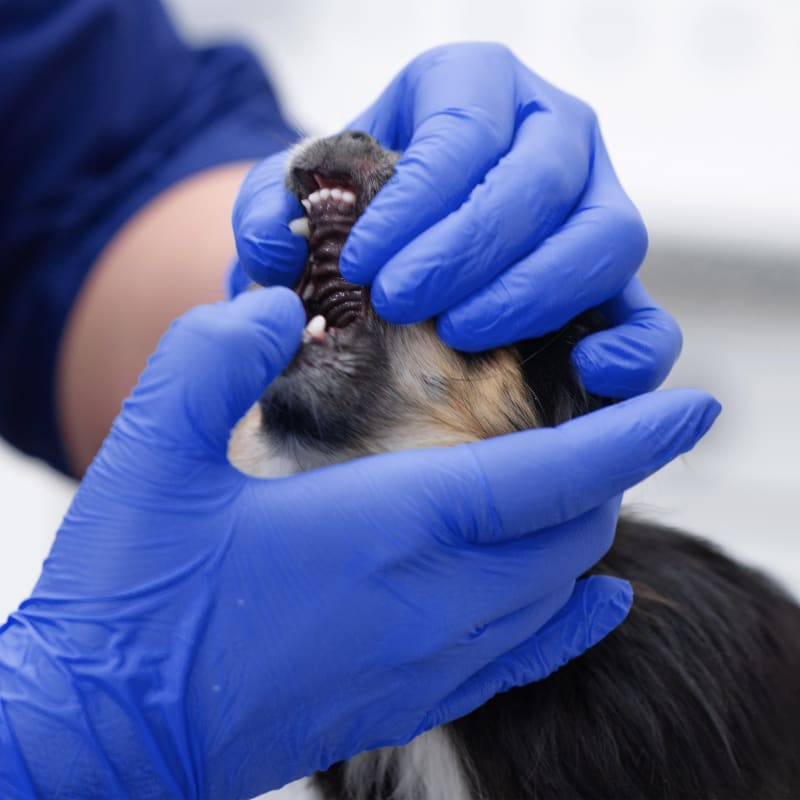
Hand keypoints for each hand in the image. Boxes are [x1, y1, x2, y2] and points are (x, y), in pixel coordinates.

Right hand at [0, 289, 717, 797]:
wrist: (103, 730)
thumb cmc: (128, 595)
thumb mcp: (151, 450)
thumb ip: (215, 353)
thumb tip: (281, 307)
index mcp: (387, 529)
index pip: (551, 479)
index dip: (632, 439)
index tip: (694, 406)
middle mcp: (430, 602)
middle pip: (569, 533)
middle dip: (605, 475)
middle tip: (600, 425)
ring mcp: (425, 661)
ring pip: (555, 593)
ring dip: (581, 534)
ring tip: (581, 487)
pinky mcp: (404, 700)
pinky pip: (526, 658)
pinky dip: (573, 619)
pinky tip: (591, 601)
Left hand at [232, 42, 680, 398]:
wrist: (392, 253)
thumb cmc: (350, 217)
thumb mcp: (296, 200)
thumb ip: (271, 211)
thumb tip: (274, 245)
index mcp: (475, 86)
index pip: (466, 128)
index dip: (419, 201)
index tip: (363, 265)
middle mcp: (552, 134)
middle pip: (542, 180)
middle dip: (470, 249)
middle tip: (403, 304)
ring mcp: (596, 206)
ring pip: (607, 237)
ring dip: (533, 293)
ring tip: (462, 335)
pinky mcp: (614, 285)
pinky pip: (652, 314)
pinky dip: (634, 347)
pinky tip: (587, 370)